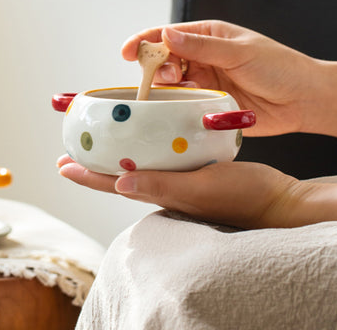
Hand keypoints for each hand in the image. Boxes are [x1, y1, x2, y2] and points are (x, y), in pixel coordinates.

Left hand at [57, 155, 336, 228]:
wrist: (273, 199)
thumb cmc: (241, 196)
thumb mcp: (199, 189)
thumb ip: (162, 186)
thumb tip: (119, 183)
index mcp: (161, 193)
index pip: (113, 184)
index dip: (86, 175)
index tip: (63, 165)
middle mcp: (164, 187)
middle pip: (119, 175)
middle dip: (93, 165)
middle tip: (73, 153)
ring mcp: (177, 180)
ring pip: (137, 166)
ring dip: (116, 155)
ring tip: (101, 142)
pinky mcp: (191, 170)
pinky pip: (160, 158)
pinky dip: (144, 148)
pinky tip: (145, 137)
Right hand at [122, 20, 336, 136]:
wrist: (301, 101)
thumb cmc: (278, 67)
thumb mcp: (239, 51)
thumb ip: (202, 47)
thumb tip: (166, 36)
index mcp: (208, 38)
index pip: (169, 36)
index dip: (145, 42)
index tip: (127, 52)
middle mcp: (201, 59)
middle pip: (164, 61)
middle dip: (157, 68)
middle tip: (167, 78)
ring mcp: (202, 83)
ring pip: (170, 85)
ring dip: (165, 88)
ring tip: (176, 92)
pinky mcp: (205, 105)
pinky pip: (181, 104)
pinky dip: (174, 106)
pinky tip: (178, 108)